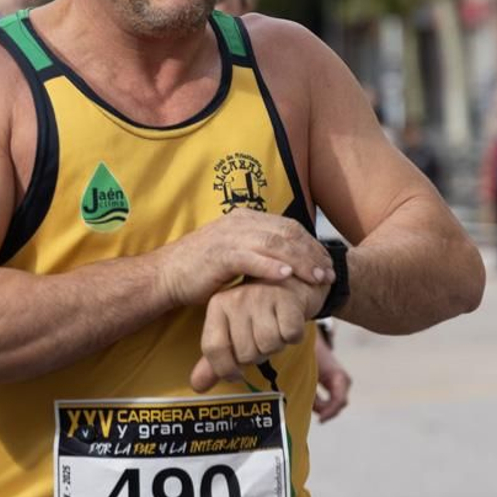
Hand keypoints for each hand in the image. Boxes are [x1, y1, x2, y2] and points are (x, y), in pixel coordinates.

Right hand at [156, 209, 331, 309]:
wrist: (166, 276)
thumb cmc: (201, 270)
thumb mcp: (235, 254)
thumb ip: (259, 251)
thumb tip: (288, 263)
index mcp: (246, 218)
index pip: (288, 227)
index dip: (312, 244)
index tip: (327, 263)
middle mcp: (240, 222)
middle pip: (287, 233)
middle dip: (312, 253)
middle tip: (330, 273)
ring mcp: (229, 237)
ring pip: (275, 245)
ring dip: (300, 262)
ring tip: (317, 278)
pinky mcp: (219, 255)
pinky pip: (251, 259)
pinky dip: (272, 268)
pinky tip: (288, 278)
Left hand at [189, 275, 327, 391]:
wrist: (288, 282)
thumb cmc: (257, 312)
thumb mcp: (231, 331)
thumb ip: (215, 360)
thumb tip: (197, 386)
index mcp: (217, 305)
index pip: (213, 348)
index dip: (225, 369)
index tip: (236, 374)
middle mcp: (236, 298)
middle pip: (245, 353)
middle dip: (257, 355)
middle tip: (260, 339)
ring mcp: (262, 297)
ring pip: (269, 345)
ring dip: (276, 346)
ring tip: (275, 330)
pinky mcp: (287, 300)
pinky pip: (290, 336)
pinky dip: (293, 336)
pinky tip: (288, 323)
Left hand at [313, 333, 351, 421]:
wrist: (312, 342)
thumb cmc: (309, 356)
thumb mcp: (309, 374)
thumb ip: (312, 393)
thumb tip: (315, 411)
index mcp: (339, 377)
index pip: (339, 401)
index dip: (329, 412)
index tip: (320, 420)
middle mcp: (344, 381)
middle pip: (338, 405)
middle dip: (325, 411)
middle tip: (309, 413)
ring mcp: (342, 383)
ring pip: (335, 404)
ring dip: (323, 408)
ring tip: (307, 403)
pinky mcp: (336, 385)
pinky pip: (332, 400)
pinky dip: (323, 404)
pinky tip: (311, 403)